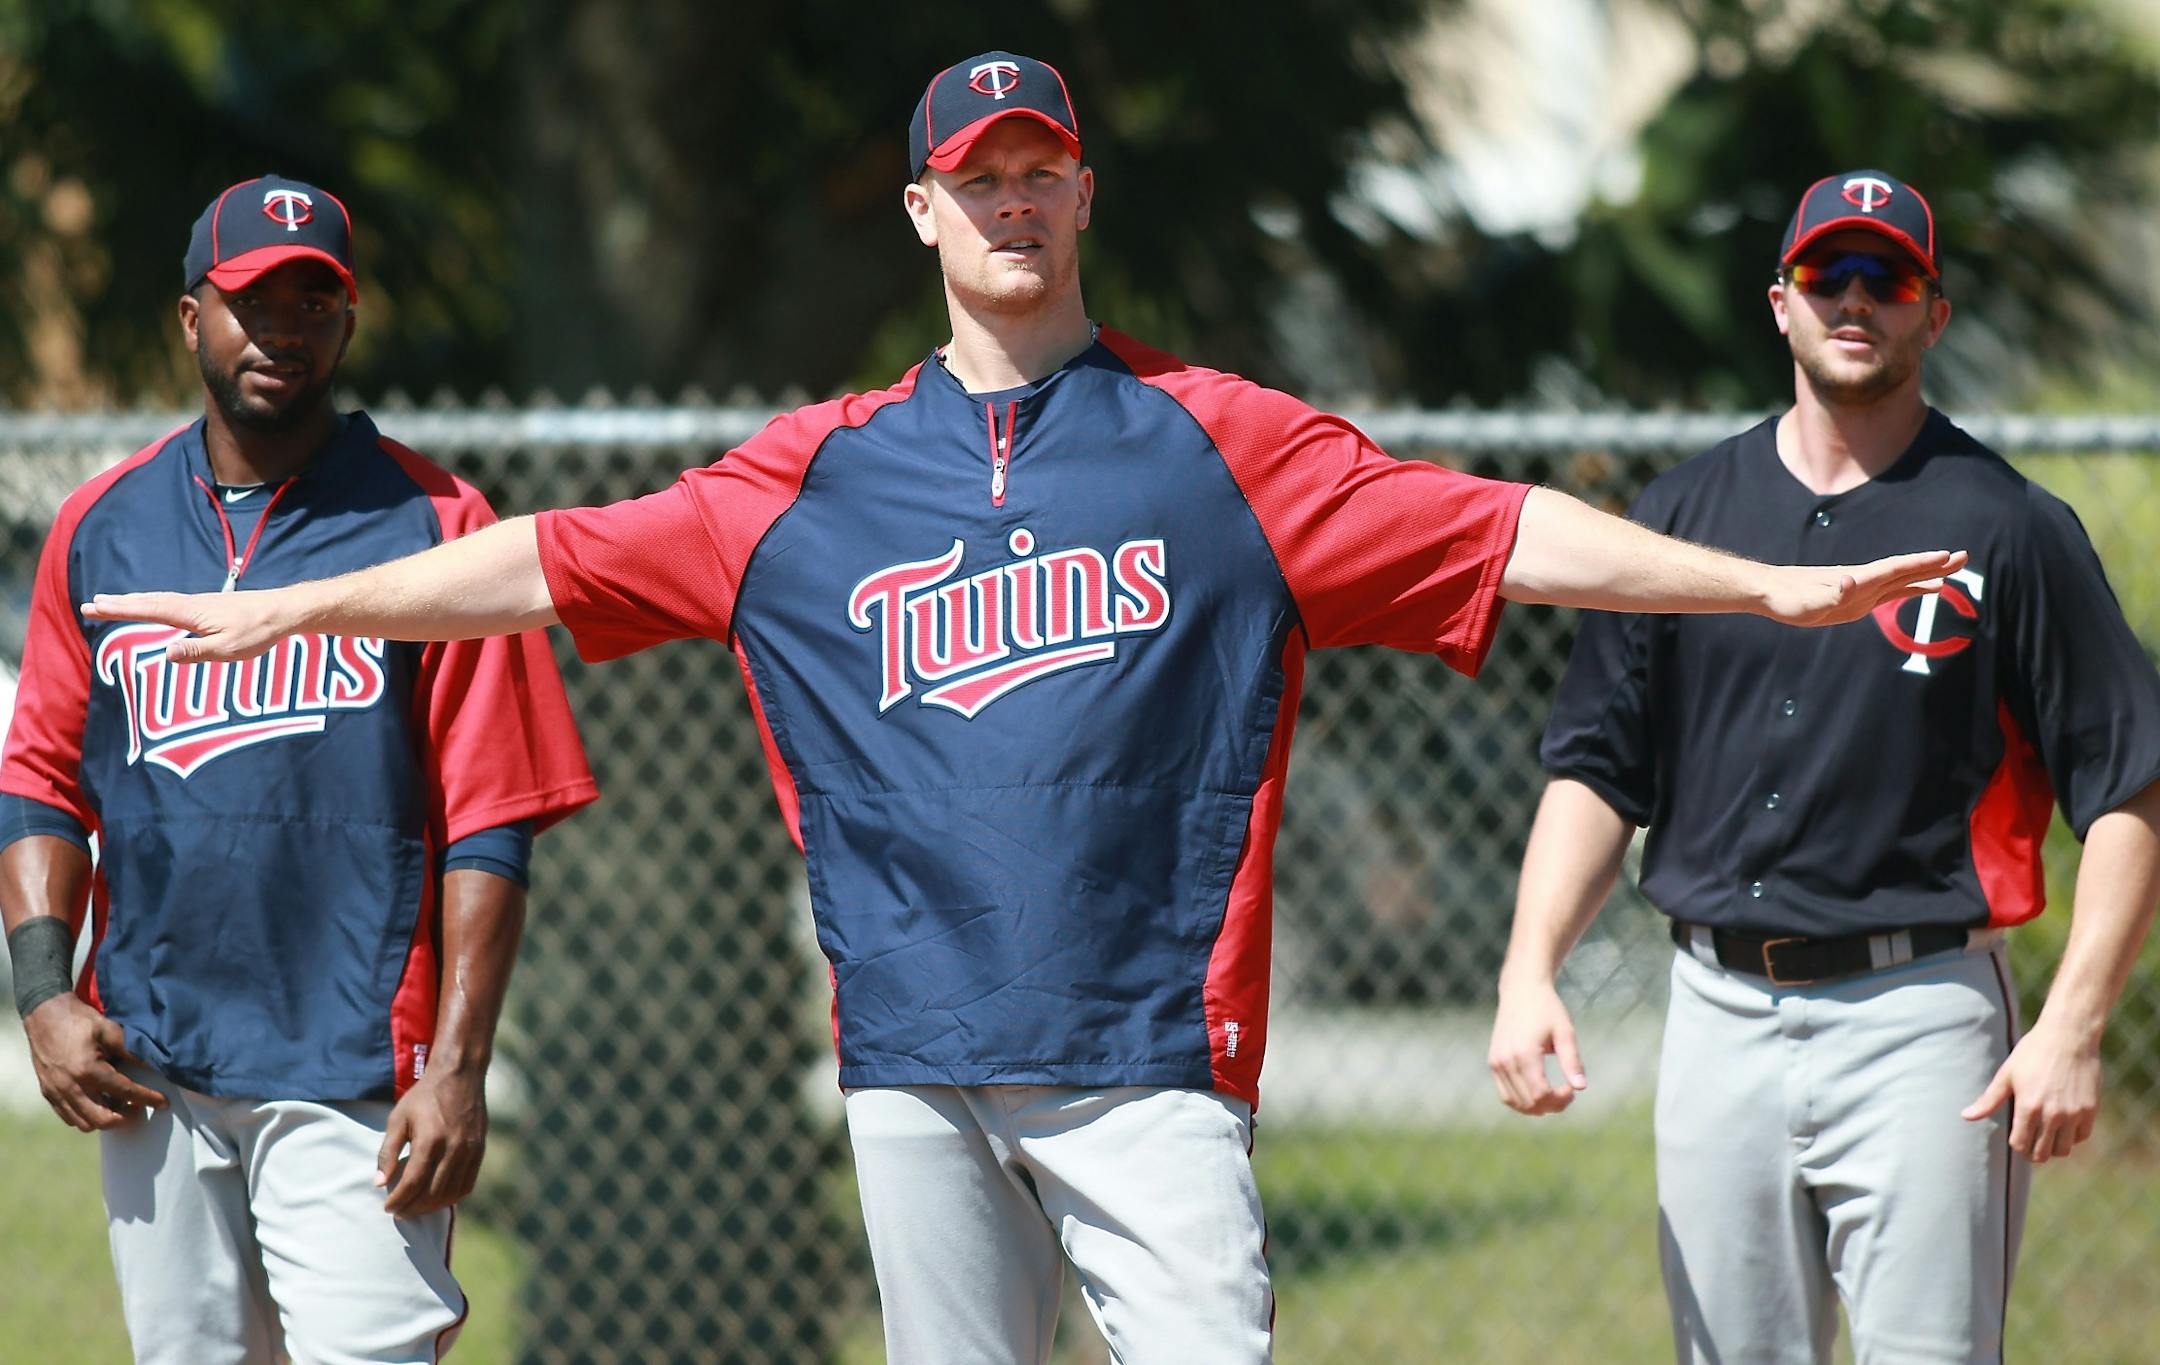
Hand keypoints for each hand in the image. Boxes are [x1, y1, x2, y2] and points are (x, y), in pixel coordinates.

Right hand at [21, 994, 165, 1130]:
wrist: (45, 1015)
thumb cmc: (79, 1019)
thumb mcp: (109, 1030)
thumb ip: (132, 1051)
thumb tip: (155, 1066)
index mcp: (88, 1070)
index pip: (124, 1092)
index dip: (147, 1098)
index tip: (163, 1103)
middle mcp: (70, 1086)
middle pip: (103, 1119)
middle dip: (125, 1118)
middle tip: (138, 1107)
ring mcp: (56, 1092)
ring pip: (84, 1123)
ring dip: (105, 1119)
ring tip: (119, 1105)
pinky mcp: (48, 1093)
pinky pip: (69, 1117)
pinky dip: (87, 1116)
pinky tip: (99, 1103)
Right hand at [80, 589, 293, 663]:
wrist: (283, 611)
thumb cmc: (258, 632)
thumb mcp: (228, 649)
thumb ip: (197, 651)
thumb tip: (166, 653)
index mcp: (190, 613)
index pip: (146, 610)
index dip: (118, 610)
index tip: (92, 607)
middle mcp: (191, 603)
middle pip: (146, 601)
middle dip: (117, 604)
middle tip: (88, 605)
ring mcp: (199, 602)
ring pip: (158, 599)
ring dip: (132, 601)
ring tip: (110, 602)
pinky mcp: (207, 605)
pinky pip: (171, 601)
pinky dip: (152, 601)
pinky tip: (152, 605)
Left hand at [376, 1065, 488, 1216]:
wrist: (459, 1075)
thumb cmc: (424, 1096)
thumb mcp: (398, 1119)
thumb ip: (388, 1152)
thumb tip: (379, 1183)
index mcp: (430, 1140)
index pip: (412, 1183)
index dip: (398, 1200)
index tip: (387, 1207)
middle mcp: (454, 1149)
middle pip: (432, 1193)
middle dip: (413, 1208)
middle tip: (399, 1212)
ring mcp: (470, 1151)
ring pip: (451, 1193)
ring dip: (432, 1206)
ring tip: (416, 1207)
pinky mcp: (480, 1150)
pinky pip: (467, 1184)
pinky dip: (451, 1197)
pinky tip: (438, 1198)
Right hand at [1488, 979, 1587, 1115]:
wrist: (1521, 990)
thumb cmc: (1546, 1009)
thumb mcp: (1565, 1032)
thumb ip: (1572, 1061)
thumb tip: (1581, 1087)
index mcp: (1524, 1053)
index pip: (1541, 1094)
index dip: (1560, 1100)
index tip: (1572, 1089)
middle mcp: (1506, 1060)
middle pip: (1529, 1102)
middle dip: (1551, 1105)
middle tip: (1567, 1094)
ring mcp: (1496, 1062)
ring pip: (1514, 1102)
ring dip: (1536, 1107)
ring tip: (1553, 1096)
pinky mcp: (1493, 1062)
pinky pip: (1505, 1094)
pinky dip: (1521, 1101)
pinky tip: (1537, 1094)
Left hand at [1761, 549, 1968, 627]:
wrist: (1772, 592)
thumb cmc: (1789, 598)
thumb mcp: (1809, 602)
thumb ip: (1833, 594)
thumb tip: (1851, 583)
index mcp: (1858, 579)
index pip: (1895, 569)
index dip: (1920, 563)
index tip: (1946, 556)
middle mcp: (1865, 580)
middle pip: (1905, 570)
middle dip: (1934, 564)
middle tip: (1964, 556)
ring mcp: (1864, 588)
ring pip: (1902, 580)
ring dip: (1928, 574)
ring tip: (1953, 571)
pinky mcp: (1859, 599)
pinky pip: (1893, 592)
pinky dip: (1912, 588)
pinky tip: (1926, 588)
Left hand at [1960, 1019, 2101, 1163]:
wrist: (2070, 1036)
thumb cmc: (2033, 1052)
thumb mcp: (2007, 1074)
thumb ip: (1988, 1100)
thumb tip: (1965, 1116)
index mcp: (2027, 1107)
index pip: (2020, 1144)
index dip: (2016, 1145)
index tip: (2016, 1139)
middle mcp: (2052, 1115)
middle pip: (2042, 1153)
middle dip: (2033, 1152)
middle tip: (2030, 1143)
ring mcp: (2073, 1114)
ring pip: (2063, 1149)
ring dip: (2053, 1147)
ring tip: (2046, 1136)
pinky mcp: (2090, 1109)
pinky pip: (2081, 1136)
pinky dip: (2072, 1136)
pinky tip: (2063, 1125)